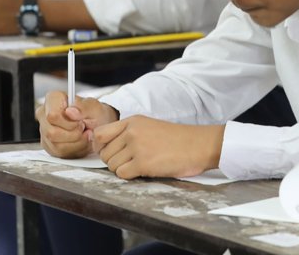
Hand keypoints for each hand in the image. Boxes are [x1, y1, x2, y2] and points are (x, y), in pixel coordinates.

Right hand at [36, 91, 118, 158]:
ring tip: (84, 135)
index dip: (69, 122)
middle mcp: (44, 114)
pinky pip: (59, 153)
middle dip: (73, 135)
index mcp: (53, 99)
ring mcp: (44, 131)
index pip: (52, 115)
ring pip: (56, 145)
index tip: (80, 121)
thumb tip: (70, 111)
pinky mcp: (48, 145)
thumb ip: (83, 107)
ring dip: (76, 143)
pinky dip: (74, 149)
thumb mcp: (94, 107)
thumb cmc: (94, 113)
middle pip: (52, 132)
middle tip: (85, 129)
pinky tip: (80, 141)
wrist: (98, 125)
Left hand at [94, 116, 223, 179]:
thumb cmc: (178, 139)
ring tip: (140, 165)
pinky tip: (144, 170)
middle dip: (114, 161)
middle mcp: (132, 132)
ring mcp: (137, 147)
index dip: (101, 147)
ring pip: (112, 165)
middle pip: (104, 153)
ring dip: (123, 169)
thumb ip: (129, 133)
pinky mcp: (143, 163)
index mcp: (133, 121)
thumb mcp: (150, 126)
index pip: (100, 134)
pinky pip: (122, 174)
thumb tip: (106, 148)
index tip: (111, 153)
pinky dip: (130, 176)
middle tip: (130, 162)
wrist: (199, 145)